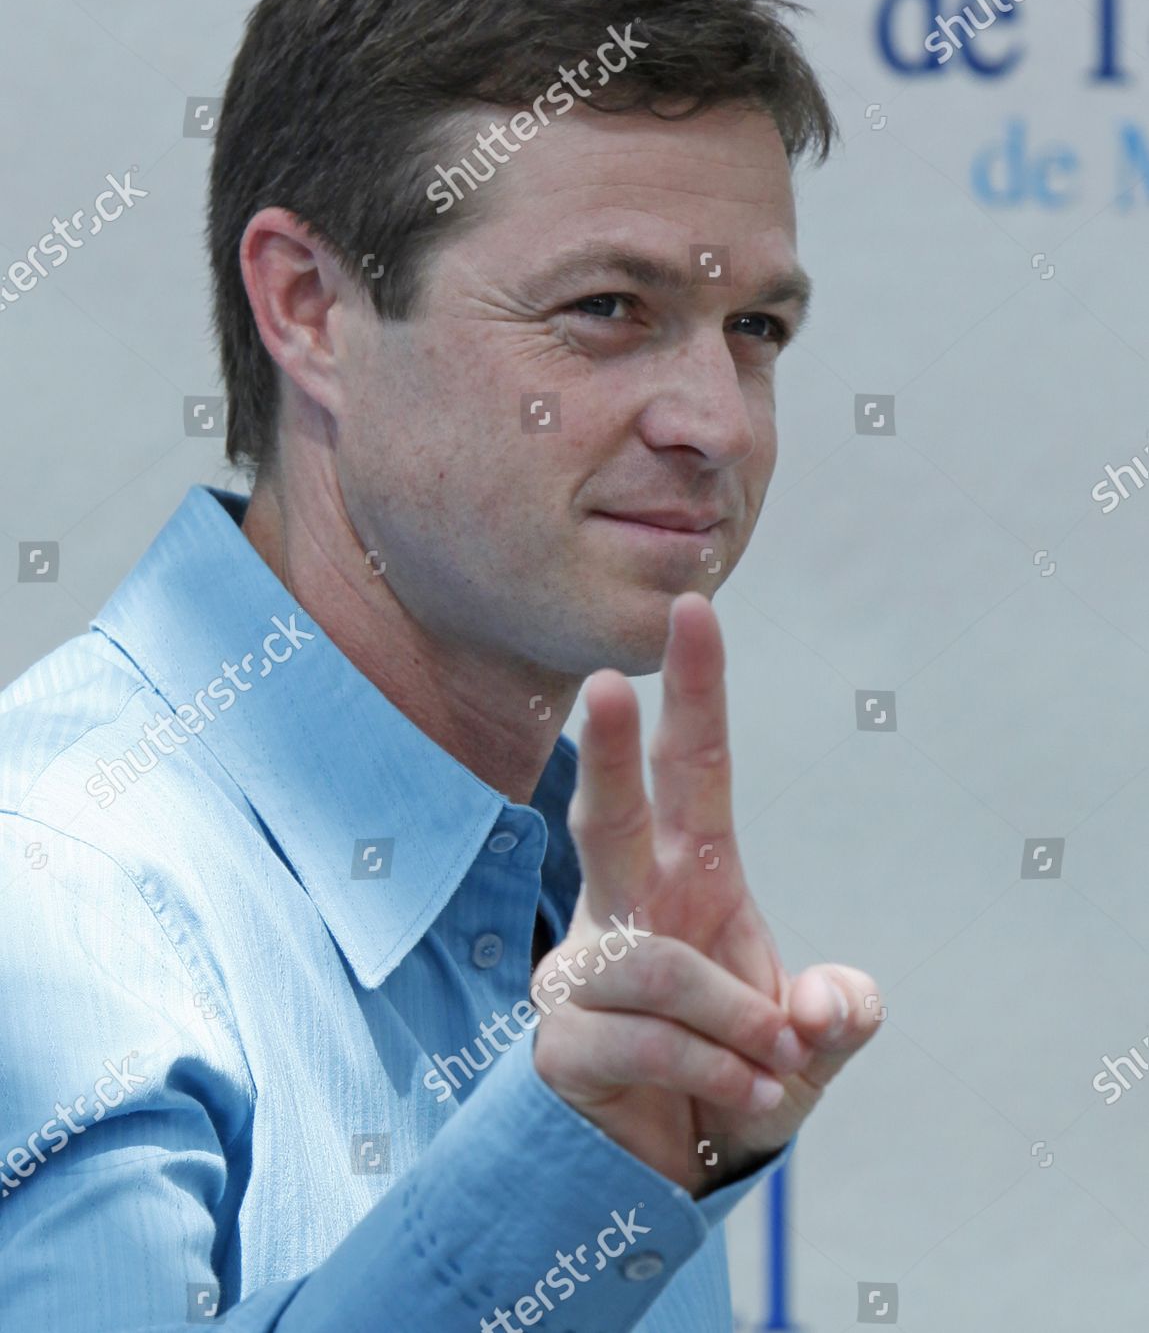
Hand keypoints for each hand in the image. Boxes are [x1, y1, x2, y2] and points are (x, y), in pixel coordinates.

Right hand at [531, 590, 881, 1194]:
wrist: (664, 1166)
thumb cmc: (733, 1070)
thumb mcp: (808, 1046)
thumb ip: (836, 1016)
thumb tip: (832, 1004)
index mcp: (692, 874)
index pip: (694, 767)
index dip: (694, 691)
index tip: (693, 609)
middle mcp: (628, 903)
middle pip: (609, 814)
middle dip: (610, 751)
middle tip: (603, 687)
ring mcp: (583, 966)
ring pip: (655, 965)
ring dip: (736, 1021)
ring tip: (777, 1065)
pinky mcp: (559, 1036)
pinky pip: (643, 1039)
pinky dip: (714, 1072)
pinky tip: (747, 1098)